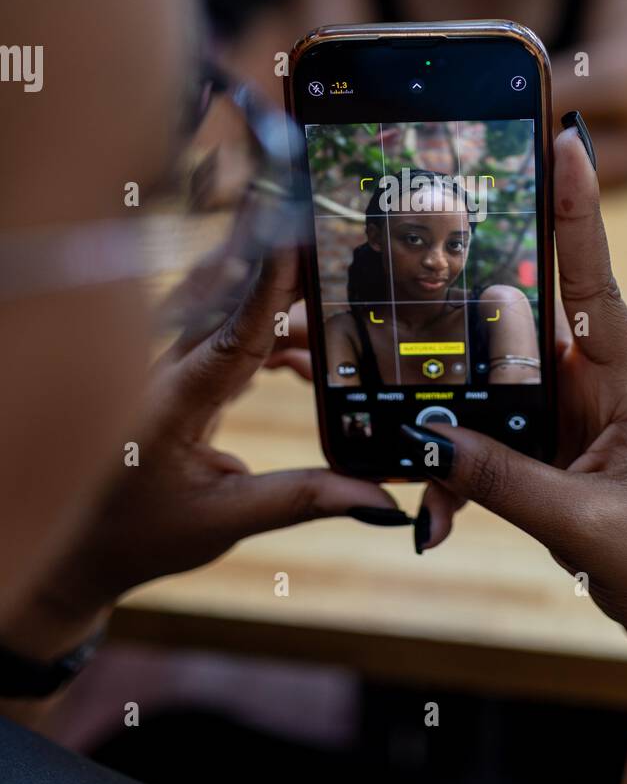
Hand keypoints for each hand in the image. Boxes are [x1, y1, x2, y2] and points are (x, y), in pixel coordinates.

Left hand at [8, 251, 412, 660]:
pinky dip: (276, 345)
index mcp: (172, 401)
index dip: (271, 285)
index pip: (233, 332)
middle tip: (337, 250)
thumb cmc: (145, 532)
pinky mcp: (187, 378)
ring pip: (240, 321)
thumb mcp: (227, 520)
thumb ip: (304, 499)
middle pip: (237, 306)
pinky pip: (236, 341)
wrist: (89, 544)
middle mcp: (171, 372)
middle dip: (288, 276)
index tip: (301, 239)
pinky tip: (310, 368)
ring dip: (290, 320)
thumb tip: (381, 499)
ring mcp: (177, 370)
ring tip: (342, 328)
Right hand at [422, 124, 626, 668]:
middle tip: (399, 261)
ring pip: (493, 385)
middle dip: (459, 301)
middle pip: (519, 322)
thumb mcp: (584, 527)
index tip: (561, 140)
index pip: (594, 281)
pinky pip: (491, 439)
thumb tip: (426, 438)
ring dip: (444, 398)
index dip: (576, 212)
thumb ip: (503, 481)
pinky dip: (458, 467)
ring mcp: (573, 419)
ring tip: (382, 396)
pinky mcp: (553, 453)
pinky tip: (431, 505)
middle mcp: (598, 386)